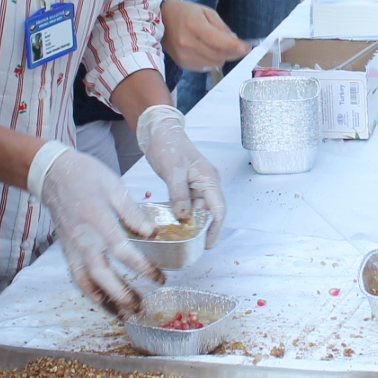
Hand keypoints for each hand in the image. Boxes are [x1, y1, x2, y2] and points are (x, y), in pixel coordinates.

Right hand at [35, 146, 162, 314]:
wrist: (53, 174)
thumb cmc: (86, 176)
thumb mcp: (114, 186)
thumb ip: (132, 212)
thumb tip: (151, 235)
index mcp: (97, 219)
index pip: (121, 251)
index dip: (141, 267)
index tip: (160, 278)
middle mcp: (82, 238)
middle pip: (101, 274)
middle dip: (122, 294)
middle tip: (142, 307)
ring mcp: (72, 247)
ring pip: (86, 282)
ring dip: (104, 301)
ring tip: (124, 314)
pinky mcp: (67, 250)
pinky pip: (77, 277)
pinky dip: (90, 293)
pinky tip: (103, 302)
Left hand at [138, 105, 226, 245]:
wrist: (159, 131)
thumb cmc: (168, 145)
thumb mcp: (173, 171)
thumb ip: (179, 195)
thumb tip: (185, 218)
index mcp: (209, 178)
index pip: (218, 208)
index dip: (215, 227)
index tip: (208, 243)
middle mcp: (207, 183)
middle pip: (209, 211)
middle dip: (204, 229)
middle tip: (193, 246)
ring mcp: (197, 184)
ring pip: (199, 209)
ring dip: (193, 223)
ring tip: (185, 239)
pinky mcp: (187, 185)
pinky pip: (189, 204)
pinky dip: (184, 215)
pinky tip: (177, 224)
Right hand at [160, 0, 248, 71]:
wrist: (161, 19)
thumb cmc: (185, 12)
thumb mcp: (206, 12)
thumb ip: (222, 27)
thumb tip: (235, 42)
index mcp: (194, 26)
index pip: (217, 41)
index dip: (234, 47)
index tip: (247, 48)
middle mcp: (187, 43)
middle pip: (218, 55)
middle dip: (233, 53)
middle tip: (239, 47)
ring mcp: (183, 56)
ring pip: (214, 64)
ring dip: (223, 57)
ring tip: (220, 46)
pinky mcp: (182, 64)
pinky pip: (205, 67)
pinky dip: (212, 61)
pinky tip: (208, 51)